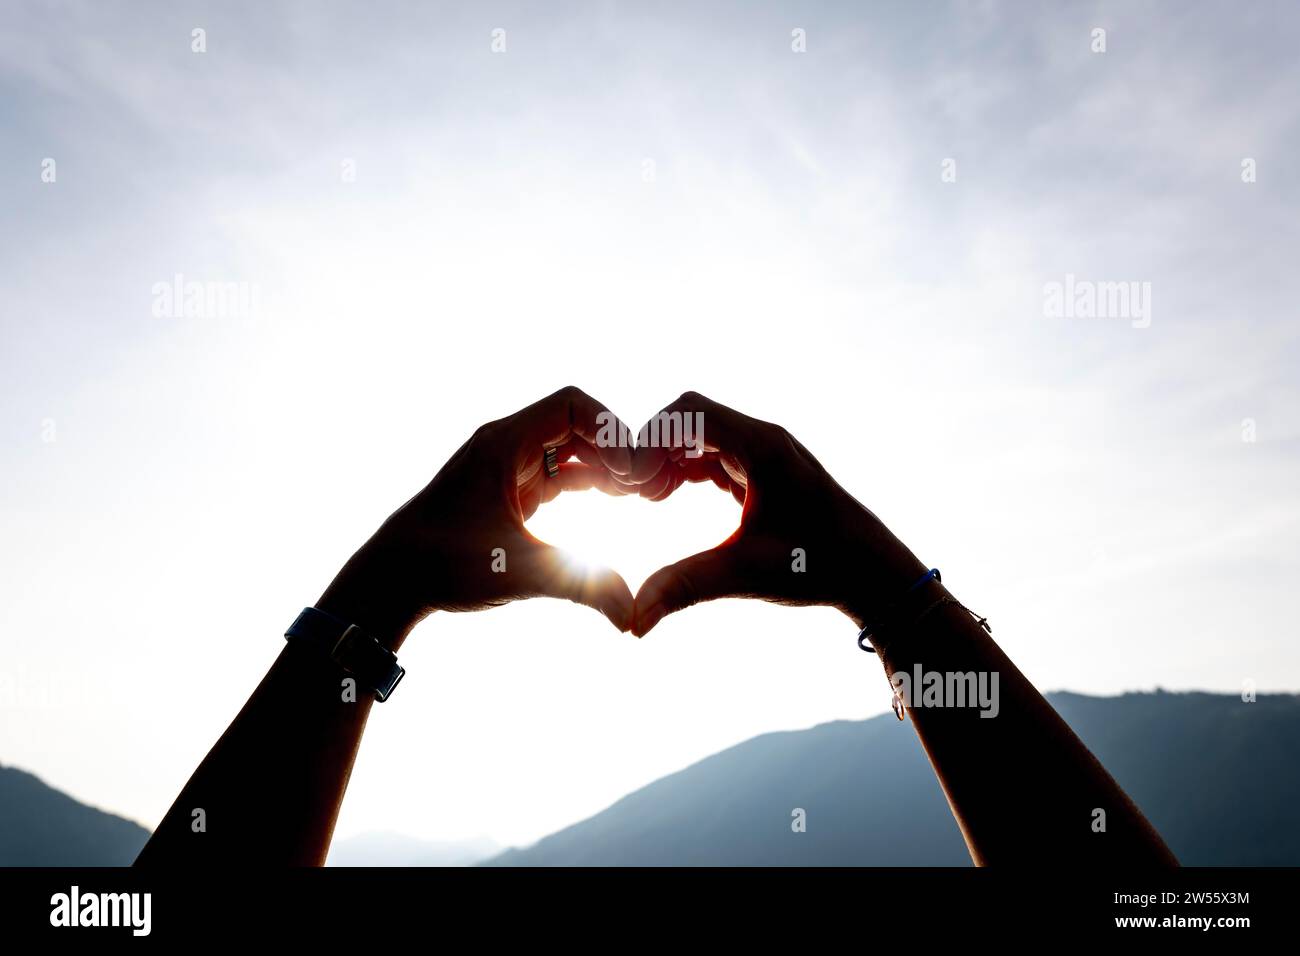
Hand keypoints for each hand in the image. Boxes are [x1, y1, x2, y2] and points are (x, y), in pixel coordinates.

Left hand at [318, 386, 638, 647]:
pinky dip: (589, 481)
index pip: (573, 405)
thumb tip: (632, 616)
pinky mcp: (508, 488)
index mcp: (504, 444)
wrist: (391, 580)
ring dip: (606, 465)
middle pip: (577, 423)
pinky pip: (559, 471)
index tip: (635, 472)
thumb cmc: (442, 565)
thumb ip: (582, 586)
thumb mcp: (520, 572)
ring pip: (570, 448)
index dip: (612, 431)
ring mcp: (507, 465)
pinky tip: (616, 501)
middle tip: (651, 483)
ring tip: (641, 493)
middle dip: (617, 448)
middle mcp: (506, 445)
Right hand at [628, 392, 926, 635]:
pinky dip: (687, 468)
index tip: (631, 482)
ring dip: (669, 458)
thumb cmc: (820, 566)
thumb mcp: (744, 574)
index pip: (689, 412)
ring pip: (701, 435)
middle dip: (655, 447)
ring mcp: (765, 452)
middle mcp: (763, 439)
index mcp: (761, 447)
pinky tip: (668, 497)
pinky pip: (715, 453)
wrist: (872, 572)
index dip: (650, 438)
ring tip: (647, 497)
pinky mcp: (765, 470)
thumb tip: (633, 622)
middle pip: (691, 417)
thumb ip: (684, 587)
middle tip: (633, 491)